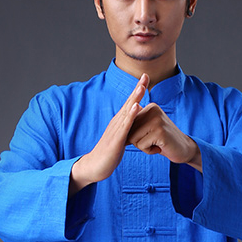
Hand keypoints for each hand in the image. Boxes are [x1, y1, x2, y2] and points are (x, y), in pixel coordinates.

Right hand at [69, 74, 148, 196]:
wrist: (95, 166)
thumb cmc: (109, 153)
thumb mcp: (121, 137)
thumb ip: (128, 126)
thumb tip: (137, 112)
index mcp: (119, 122)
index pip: (130, 103)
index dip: (138, 91)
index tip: (145, 78)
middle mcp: (116, 123)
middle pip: (128, 103)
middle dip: (137, 89)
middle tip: (146, 75)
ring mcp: (115, 131)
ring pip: (127, 112)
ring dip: (134, 98)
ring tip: (142, 86)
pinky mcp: (115, 140)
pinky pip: (124, 126)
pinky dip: (130, 116)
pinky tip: (136, 107)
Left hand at [128, 103, 201, 170]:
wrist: (184, 149)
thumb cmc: (163, 141)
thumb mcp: (149, 128)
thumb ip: (136, 123)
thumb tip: (118, 124)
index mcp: (149, 107)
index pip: (129, 124)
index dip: (136, 135)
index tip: (151, 135)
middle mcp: (153, 110)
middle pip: (130, 131)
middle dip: (139, 141)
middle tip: (154, 140)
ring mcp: (157, 120)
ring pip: (134, 139)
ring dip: (144, 146)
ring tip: (157, 143)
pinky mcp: (160, 132)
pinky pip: (142, 146)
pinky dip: (149, 151)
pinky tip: (160, 147)